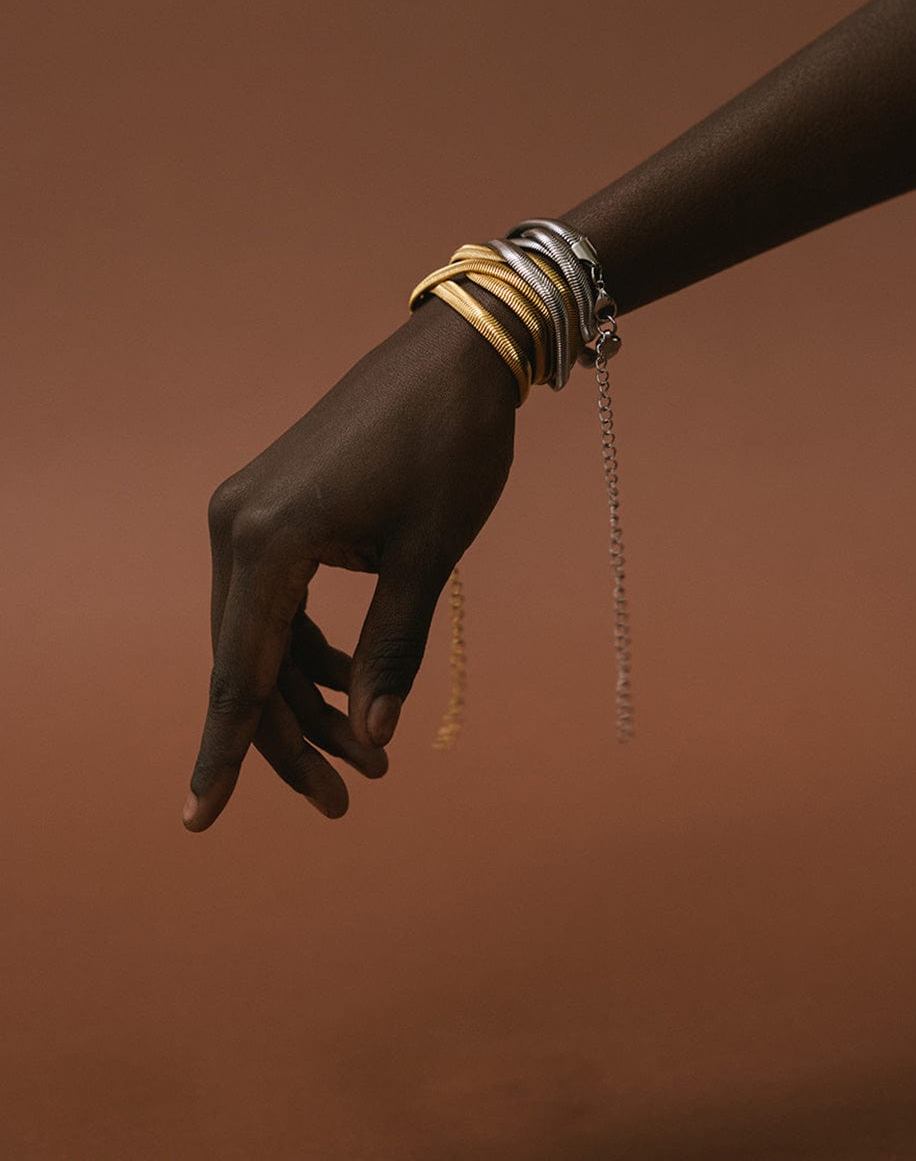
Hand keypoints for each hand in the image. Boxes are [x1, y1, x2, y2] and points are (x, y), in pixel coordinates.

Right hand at [183, 298, 518, 830]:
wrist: (455, 357)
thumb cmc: (452, 449)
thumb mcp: (429, 557)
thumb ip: (392, 649)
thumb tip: (374, 735)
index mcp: (269, 539)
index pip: (241, 674)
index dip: (226, 754)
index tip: (199, 820)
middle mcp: (239, 526)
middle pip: (248, 664)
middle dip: (293, 738)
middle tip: (348, 800)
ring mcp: (249, 513)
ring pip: (263, 637)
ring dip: (310, 698)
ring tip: (372, 755)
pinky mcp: (273, 509)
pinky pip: (277, 602)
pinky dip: (310, 649)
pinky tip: (353, 683)